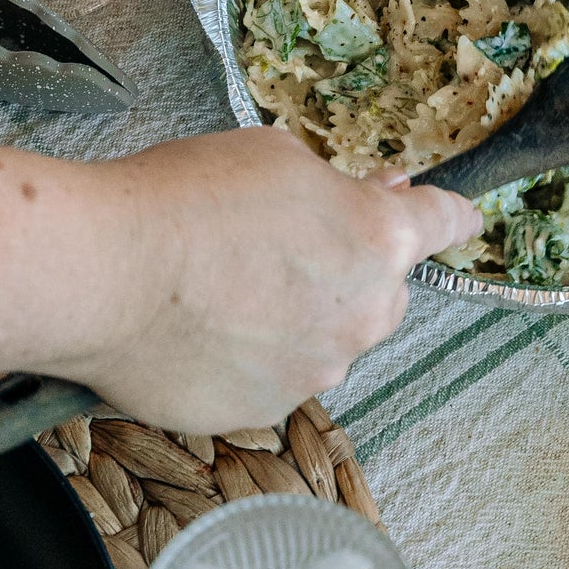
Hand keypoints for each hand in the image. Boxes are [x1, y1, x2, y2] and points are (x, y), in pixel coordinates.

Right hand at [58, 131, 479, 432]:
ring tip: (218, 288)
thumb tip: (374, 195)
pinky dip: (247, 358)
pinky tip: (199, 328)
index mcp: (380, 238)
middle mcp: (366, 313)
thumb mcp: (274, 157)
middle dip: (346, 270)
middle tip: (276, 244)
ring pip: (325, 340)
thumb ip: (338, 188)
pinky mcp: (265, 410)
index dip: (454, 216)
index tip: (466, 219)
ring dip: (293, 318)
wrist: (102, 273)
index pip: (443, 222)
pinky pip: (272, 378)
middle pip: (381, 290)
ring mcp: (318, 370)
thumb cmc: (181, 200)